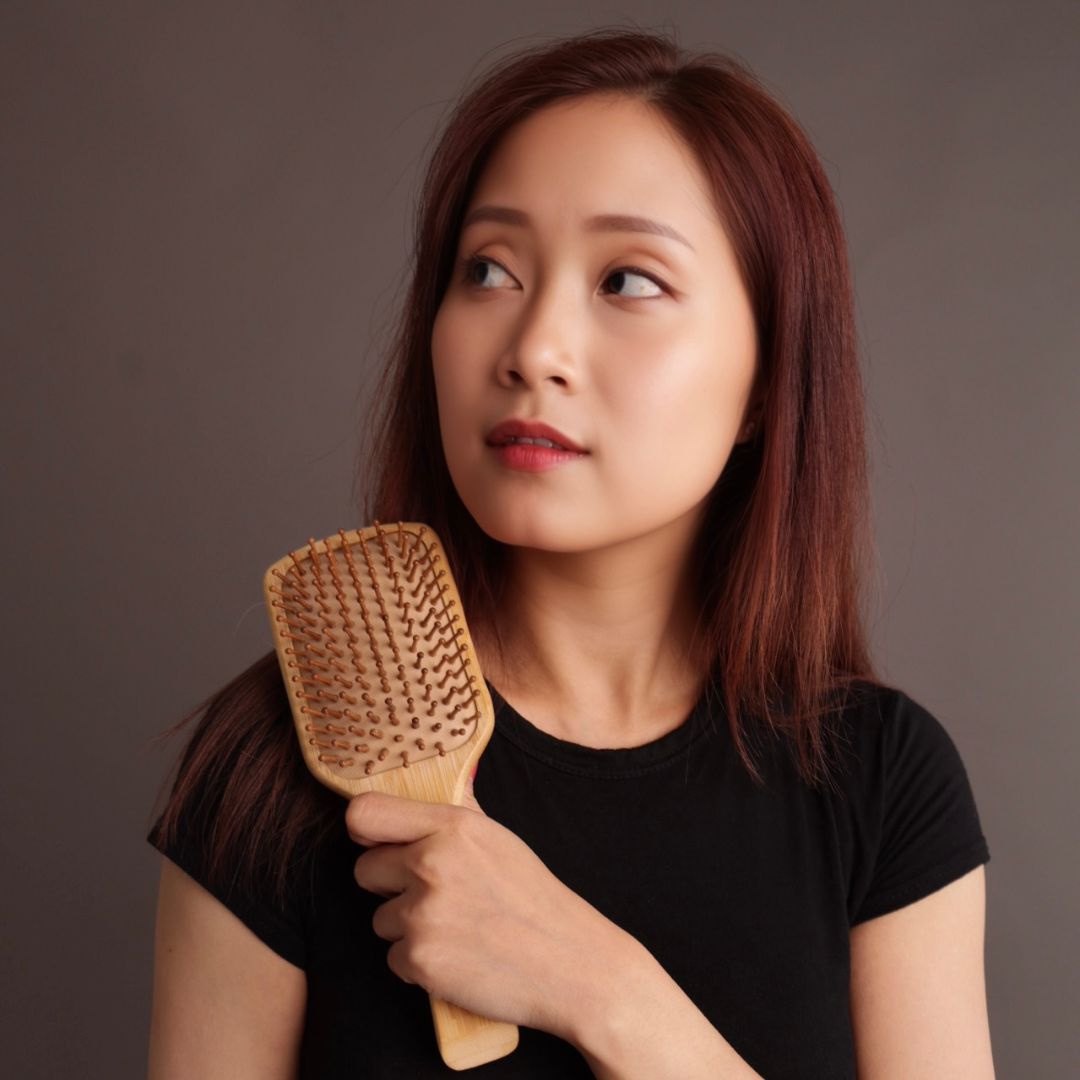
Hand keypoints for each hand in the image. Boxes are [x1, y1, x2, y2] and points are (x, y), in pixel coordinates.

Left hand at [346, 774, 622, 1039]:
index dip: (364, 831)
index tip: (377, 843)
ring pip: (381, 919)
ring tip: (458, 930)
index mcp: (452, 827)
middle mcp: (431, 863)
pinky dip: (420, 965)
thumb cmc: (535, 900)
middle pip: (364, 870)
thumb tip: (424, 788)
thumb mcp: (499, 840)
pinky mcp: (419, 958)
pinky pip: (394, 958)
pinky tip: (459, 958)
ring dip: (408, 929)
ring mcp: (423, 912)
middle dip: (390, 886)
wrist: (571, 964)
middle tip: (434, 897)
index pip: (365, 814)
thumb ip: (455, 817)